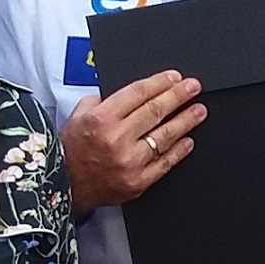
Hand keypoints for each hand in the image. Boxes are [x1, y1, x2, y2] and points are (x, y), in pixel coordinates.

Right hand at [66, 70, 203, 210]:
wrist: (65, 186)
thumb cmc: (71, 150)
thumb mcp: (78, 115)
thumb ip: (101, 100)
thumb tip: (129, 93)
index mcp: (101, 119)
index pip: (138, 93)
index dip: (160, 83)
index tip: (175, 78)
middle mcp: (116, 139)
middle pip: (155, 111)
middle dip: (178, 96)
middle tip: (193, 87)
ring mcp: (130, 162)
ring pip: (165, 136)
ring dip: (186, 121)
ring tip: (199, 111)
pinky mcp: (138, 181)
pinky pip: (164, 163)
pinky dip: (179, 151)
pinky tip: (189, 140)